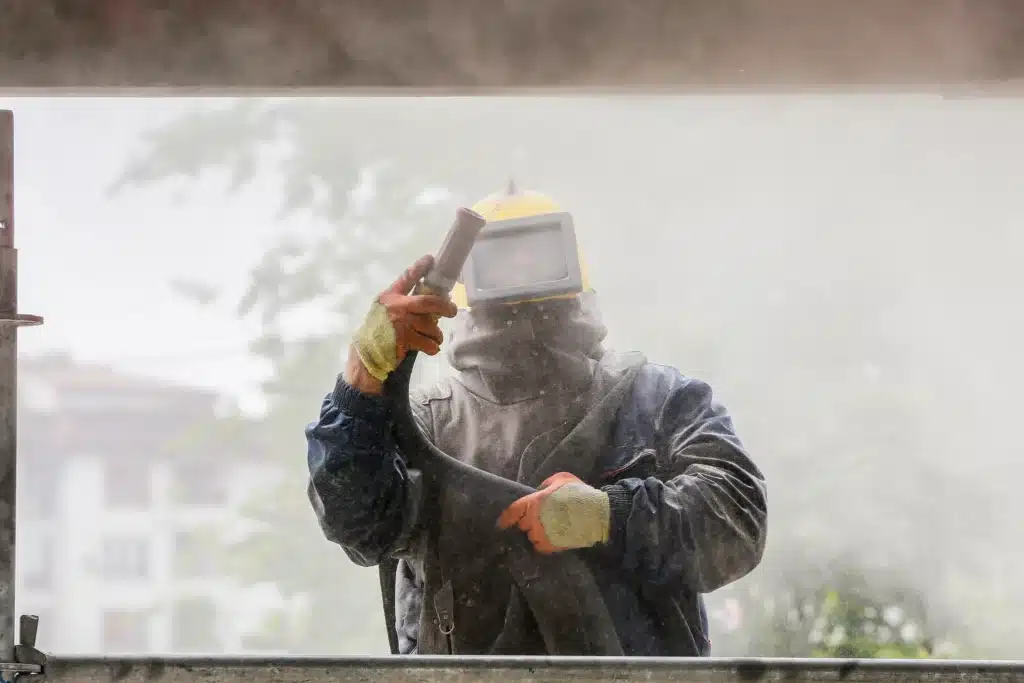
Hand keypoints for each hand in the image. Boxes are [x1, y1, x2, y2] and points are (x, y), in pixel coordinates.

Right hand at [350, 255, 457, 384]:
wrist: (366, 353)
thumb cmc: (379, 329)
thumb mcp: (385, 309)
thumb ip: (402, 301)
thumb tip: (432, 297)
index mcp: (390, 296)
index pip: (406, 277)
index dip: (419, 268)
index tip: (430, 259)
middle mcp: (395, 306)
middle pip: (427, 302)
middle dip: (444, 306)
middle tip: (453, 310)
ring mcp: (400, 322)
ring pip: (430, 325)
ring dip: (437, 333)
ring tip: (436, 337)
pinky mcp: (404, 339)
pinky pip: (428, 342)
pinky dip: (433, 346)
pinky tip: (432, 347)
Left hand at [497, 472, 609, 553]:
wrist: (595, 515)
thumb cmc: (578, 494)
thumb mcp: (562, 479)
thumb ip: (547, 484)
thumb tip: (540, 489)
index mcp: (533, 503)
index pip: (512, 512)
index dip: (505, 519)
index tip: (501, 524)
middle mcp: (533, 520)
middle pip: (522, 525)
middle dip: (527, 522)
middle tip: (537, 519)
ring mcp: (541, 535)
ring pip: (531, 536)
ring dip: (536, 533)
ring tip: (546, 529)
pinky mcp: (551, 546)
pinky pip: (540, 547)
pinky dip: (543, 543)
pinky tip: (551, 538)